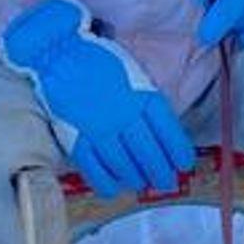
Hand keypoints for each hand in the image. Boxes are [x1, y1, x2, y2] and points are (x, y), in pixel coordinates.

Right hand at [3, 0, 193, 195]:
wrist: (60, 56)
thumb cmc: (99, 61)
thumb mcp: (133, 72)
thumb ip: (148, 98)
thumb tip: (163, 127)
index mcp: (142, 95)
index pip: (168, 131)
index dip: (178, 151)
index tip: (184, 164)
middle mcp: (124, 114)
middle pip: (149, 152)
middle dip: (161, 171)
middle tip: (166, 182)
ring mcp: (100, 128)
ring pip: (124, 163)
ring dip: (136, 178)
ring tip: (142, 183)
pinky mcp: (77, 138)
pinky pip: (95, 168)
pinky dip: (107, 181)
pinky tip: (115, 187)